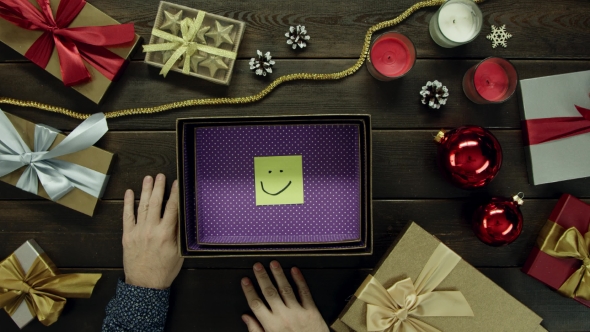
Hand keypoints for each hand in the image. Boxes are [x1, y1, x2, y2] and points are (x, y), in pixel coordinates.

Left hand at [122, 174, 183, 288]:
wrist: (145, 284)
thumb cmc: (165, 270)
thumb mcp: (179, 252)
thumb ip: (180, 233)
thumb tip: (183, 216)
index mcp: (167, 233)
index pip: (172, 208)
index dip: (175, 193)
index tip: (177, 182)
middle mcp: (152, 229)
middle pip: (156, 203)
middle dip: (159, 187)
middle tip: (160, 175)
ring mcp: (138, 231)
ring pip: (143, 206)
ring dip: (146, 191)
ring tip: (148, 178)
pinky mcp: (127, 235)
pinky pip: (127, 216)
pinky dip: (128, 204)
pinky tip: (130, 193)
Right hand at [241, 261, 328, 331]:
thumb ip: (256, 330)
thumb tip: (246, 317)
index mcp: (271, 326)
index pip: (256, 304)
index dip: (249, 291)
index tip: (245, 280)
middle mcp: (283, 317)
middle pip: (270, 293)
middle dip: (262, 277)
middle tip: (257, 265)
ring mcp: (298, 313)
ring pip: (286, 289)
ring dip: (278, 275)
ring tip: (273, 263)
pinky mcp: (311, 311)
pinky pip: (305, 293)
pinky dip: (300, 280)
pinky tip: (295, 270)